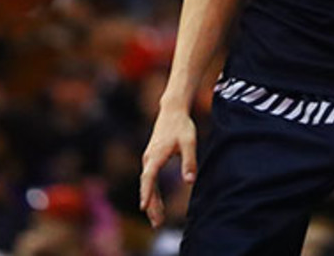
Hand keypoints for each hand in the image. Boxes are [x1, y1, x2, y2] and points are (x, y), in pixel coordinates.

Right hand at [140, 105, 197, 228]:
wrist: (172, 110)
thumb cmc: (182, 125)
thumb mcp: (190, 142)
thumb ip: (189, 161)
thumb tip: (190, 181)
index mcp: (156, 155)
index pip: (149, 178)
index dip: (146, 193)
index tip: (143, 207)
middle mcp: (148, 158)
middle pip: (147, 185)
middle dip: (151, 205)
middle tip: (156, 223)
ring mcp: (148, 158)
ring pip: (147, 184)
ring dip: (151, 201)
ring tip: (157, 220)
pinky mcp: (151, 158)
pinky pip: (150, 179)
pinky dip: (152, 192)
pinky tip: (156, 204)